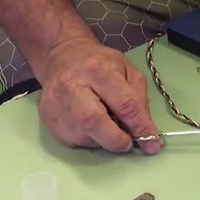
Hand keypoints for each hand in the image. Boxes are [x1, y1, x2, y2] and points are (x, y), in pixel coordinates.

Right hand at [35, 35, 161, 153]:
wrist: (62, 56)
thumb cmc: (99, 64)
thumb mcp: (127, 70)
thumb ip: (138, 99)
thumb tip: (145, 132)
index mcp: (98, 70)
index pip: (124, 103)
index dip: (140, 127)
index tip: (152, 144)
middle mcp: (73, 86)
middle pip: (94, 121)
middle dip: (115, 140)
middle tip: (127, 144)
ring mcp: (56, 103)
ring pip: (83, 136)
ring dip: (102, 140)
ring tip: (108, 126)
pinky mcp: (47, 118)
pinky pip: (73, 140)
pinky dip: (88, 139)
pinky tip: (91, 127)